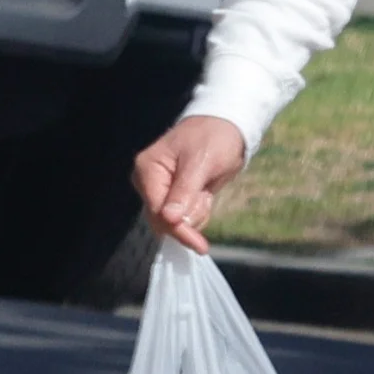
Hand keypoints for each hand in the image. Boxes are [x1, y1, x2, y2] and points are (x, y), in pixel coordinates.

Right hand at [133, 116, 246, 255]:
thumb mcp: (200, 161)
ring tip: (205, 188)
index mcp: (148, 170)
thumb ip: (185, 190)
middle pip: (163, 221)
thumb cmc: (212, 137)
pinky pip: (186, 218)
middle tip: (206, 196)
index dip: (177, 229)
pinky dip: (199, 210)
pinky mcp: (175, 197)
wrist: (226, 127)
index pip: (157, 211)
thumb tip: (170, 218)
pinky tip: (205, 192)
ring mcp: (161, 191)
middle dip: (190, 217)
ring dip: (197, 212)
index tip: (199, 245)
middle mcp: (149, 183)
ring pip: (176, 223)